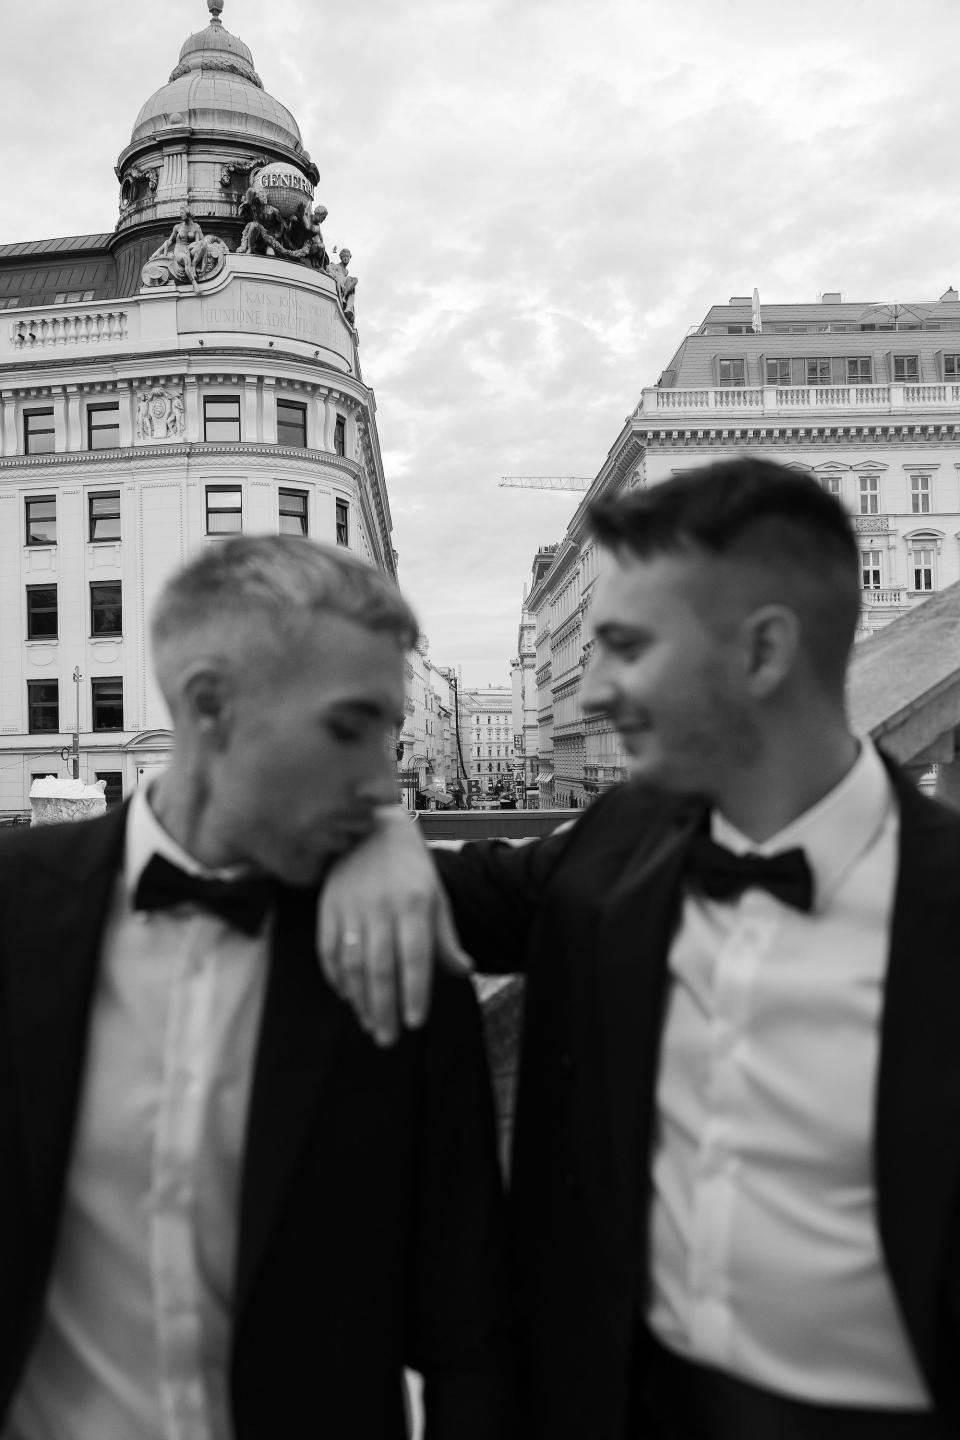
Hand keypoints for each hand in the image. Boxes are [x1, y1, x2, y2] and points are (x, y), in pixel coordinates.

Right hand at [318, 806, 472, 1045]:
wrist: (371, 830)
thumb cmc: (411, 869)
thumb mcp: (435, 897)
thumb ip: (445, 937)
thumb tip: (464, 971)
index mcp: (413, 903)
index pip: (415, 956)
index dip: (415, 992)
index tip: (415, 1022)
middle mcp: (380, 906)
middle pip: (381, 967)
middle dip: (384, 1008)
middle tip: (388, 1040)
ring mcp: (350, 907)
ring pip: (352, 964)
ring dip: (360, 1000)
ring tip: (370, 1025)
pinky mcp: (327, 908)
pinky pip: (328, 950)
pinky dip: (336, 978)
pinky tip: (347, 997)